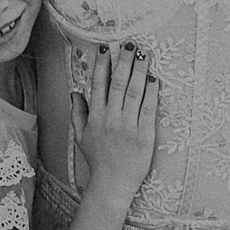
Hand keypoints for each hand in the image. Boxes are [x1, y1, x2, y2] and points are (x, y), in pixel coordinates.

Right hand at [73, 43, 158, 203]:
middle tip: (130, 45)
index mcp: (95, 116)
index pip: (99, 84)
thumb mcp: (80, 137)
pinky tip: (153, 79)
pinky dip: (151, 92)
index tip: (106, 49)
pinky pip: (148, 108)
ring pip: (134, 92)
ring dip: (139, 71)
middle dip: (124, 61)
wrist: (112, 184)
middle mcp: (111, 118)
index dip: (102, 65)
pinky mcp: (144, 134)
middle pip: (119, 83)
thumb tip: (75, 93)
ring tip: (144, 55)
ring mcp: (128, 125)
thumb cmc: (98, 161)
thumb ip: (77, 114)